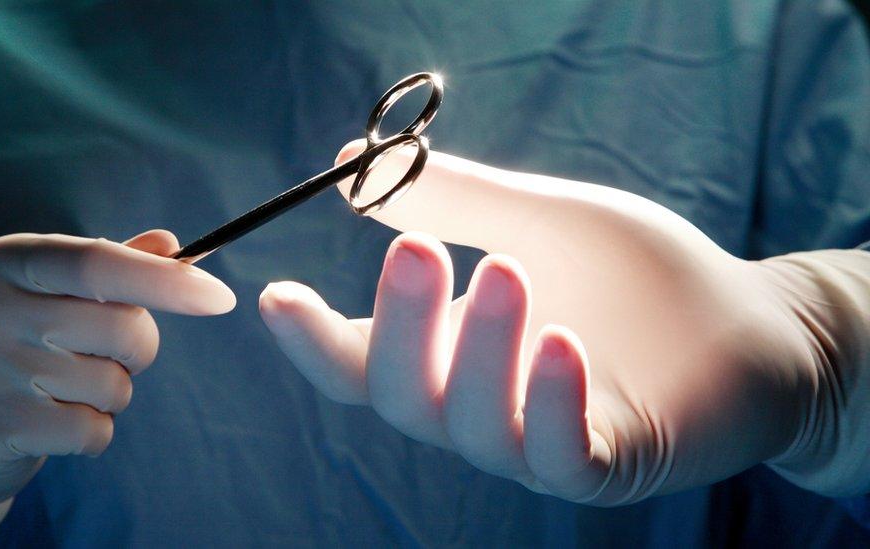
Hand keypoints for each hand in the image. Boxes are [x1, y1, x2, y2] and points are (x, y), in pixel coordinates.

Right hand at [0, 229, 234, 506]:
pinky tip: (53, 423)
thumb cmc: (27, 342)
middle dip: (139, 350)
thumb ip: (118, 265)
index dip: (168, 281)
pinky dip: (94, 432)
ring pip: (114, 386)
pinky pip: (93, 431)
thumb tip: (176, 244)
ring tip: (62, 388)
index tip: (222, 298)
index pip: (101, 262)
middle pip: (124, 329)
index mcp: (11, 259)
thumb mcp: (60, 292)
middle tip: (101, 355)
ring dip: (111, 394)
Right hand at [259, 143, 819, 504]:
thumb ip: (454, 199)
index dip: (313, 340)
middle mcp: (479, 408)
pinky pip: (561, 454)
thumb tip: (355, 163)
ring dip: (479, 350)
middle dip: (400, 326)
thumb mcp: (539, 219)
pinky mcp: (609, 463)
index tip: (278, 296)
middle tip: (415, 249)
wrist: (747, 324)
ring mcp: (540, 442)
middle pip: (403, 395)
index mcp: (451, 354)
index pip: (361, 363)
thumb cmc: (637, 279)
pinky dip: (551, 401)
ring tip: (508, 270)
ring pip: (473, 424)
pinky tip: (562, 340)